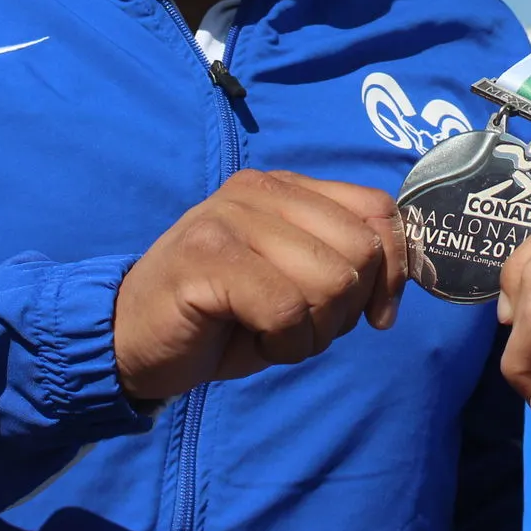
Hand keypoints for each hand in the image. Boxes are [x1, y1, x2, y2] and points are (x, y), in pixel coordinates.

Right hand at [112, 170, 406, 401]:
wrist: (130, 338)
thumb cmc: (223, 316)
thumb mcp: (294, 283)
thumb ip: (341, 264)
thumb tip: (400, 278)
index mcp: (286, 188)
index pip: (378, 210)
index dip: (393, 270)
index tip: (375, 315)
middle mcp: (260, 190)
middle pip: (361, 251)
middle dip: (346, 310)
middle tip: (303, 329)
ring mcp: (230, 218)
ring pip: (329, 281)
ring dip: (313, 332)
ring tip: (273, 334)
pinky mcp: (207, 257)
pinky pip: (286, 310)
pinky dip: (283, 343)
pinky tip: (254, 341)